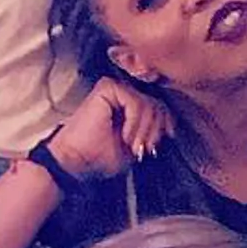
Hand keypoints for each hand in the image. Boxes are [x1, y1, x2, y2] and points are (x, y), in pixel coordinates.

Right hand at [51, 78, 173, 181]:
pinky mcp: (107, 88)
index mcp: (129, 107)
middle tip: (143, 148)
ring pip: (149, 104)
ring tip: (131, 144)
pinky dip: (135, 122)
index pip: (159, 106)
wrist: (77, 159)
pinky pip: (136, 102)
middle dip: (155, 130)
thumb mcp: (136, 144)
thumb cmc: (99, 155)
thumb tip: (169, 125)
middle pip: (157, 104)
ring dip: (144, 129)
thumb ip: (151, 132)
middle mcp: (123, 94)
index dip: (165, 124)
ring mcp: (115, 89)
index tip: (158, 143)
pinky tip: (125, 135)